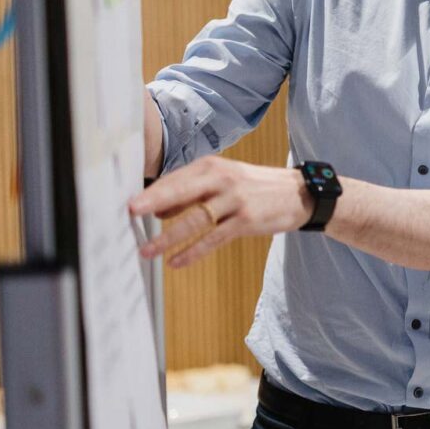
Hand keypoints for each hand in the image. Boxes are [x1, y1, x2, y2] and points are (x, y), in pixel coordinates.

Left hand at [128, 156, 313, 268]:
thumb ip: (194, 191)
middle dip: (153, 203)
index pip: (175, 179)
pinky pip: (214, 239)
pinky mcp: (247, 221)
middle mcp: (222, 180)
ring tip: (148, 251)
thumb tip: (160, 210)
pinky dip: (194, 252)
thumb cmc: (258, 187)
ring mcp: (235, 200)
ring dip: (168, 237)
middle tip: (130, 214)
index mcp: (213, 166)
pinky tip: (178, 262)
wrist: (300, 193)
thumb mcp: (226, 179)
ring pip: (195, 220)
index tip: (129, 205)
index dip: (151, 193)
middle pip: (181, 192)